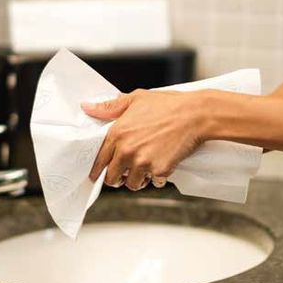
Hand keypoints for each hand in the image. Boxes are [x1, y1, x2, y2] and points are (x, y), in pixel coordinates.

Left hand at [80, 89, 204, 191]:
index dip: (98, 168)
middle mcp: (127, 150)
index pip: (99, 159)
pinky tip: (162, 164)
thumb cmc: (168, 104)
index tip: (98, 174)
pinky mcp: (160, 171)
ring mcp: (143, 162)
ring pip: (132, 184)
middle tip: (125, 173)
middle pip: (112, 178)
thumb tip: (87, 107)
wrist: (195, 114)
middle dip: (117, 177)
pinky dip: (157, 177)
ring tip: (145, 168)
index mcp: (118, 133)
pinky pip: (154, 183)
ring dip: (137, 180)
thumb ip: (110, 107)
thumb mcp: (136, 99)